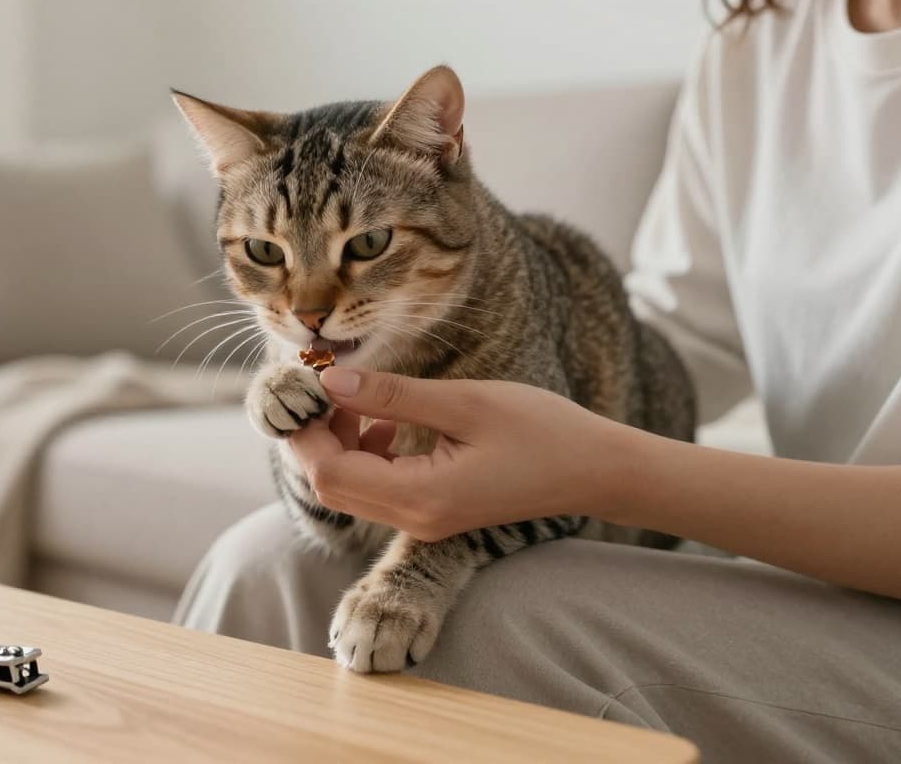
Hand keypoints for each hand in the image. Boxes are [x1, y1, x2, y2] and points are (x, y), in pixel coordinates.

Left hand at [289, 367, 634, 540]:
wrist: (595, 470)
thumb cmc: (542, 431)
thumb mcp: (463, 402)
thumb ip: (392, 395)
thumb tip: (329, 381)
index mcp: (421, 497)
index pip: (329, 474)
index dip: (306, 432)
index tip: (305, 385)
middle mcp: (414, 519)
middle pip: (331, 485)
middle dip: (316, 436)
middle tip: (325, 384)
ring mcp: (422, 519)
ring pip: (351, 486)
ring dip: (340, 441)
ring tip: (356, 394)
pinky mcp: (431, 510)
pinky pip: (377, 485)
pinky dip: (366, 451)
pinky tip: (385, 418)